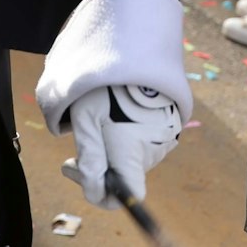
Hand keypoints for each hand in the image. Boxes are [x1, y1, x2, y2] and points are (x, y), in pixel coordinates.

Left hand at [60, 84, 181, 206]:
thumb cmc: (107, 87)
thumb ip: (90, 160)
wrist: (139, 49)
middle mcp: (154, 151)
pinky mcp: (170, 124)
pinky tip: (116, 111)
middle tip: (76, 140)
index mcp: (134, 155)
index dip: (102, 195)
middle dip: (97, 164)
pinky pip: (144, 142)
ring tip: (99, 116)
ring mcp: (166, 137)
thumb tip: (93, 192)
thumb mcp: (87, 121)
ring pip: (132, 158)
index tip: (77, 171)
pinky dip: (128, 135)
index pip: (126, 197)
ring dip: (112, 148)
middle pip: (124, 175)